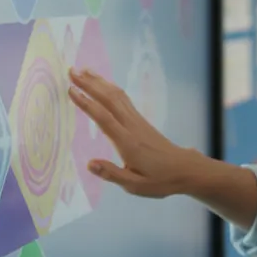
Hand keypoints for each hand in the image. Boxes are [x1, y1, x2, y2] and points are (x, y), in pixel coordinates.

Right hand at [67, 67, 196, 197]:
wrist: (185, 169)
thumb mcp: (135, 185)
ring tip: (83, 71)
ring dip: (99, 82)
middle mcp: (132, 127)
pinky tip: (103, 84)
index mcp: (128, 143)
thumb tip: (89, 164)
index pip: (104, 118)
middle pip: (109, 100)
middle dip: (90, 84)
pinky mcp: (141, 120)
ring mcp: (138, 121)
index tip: (71, 90)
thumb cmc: (160, 180)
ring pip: (117, 96)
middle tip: (71, 71)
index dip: (87, 103)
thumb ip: (112, 174)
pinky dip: (111, 88)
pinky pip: (123, 100)